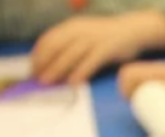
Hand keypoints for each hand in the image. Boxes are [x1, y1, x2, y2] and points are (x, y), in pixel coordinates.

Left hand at [33, 10, 164, 84]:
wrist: (133, 30)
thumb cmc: (106, 36)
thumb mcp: (84, 33)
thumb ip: (69, 43)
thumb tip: (52, 61)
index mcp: (71, 26)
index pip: (48, 39)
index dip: (38, 54)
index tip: (32, 69)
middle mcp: (80, 31)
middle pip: (56, 47)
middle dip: (44, 63)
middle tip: (36, 78)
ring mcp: (93, 39)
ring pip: (70, 55)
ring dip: (56, 69)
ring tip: (48, 82)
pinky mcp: (106, 49)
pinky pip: (90, 63)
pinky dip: (80, 73)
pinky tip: (73, 83)